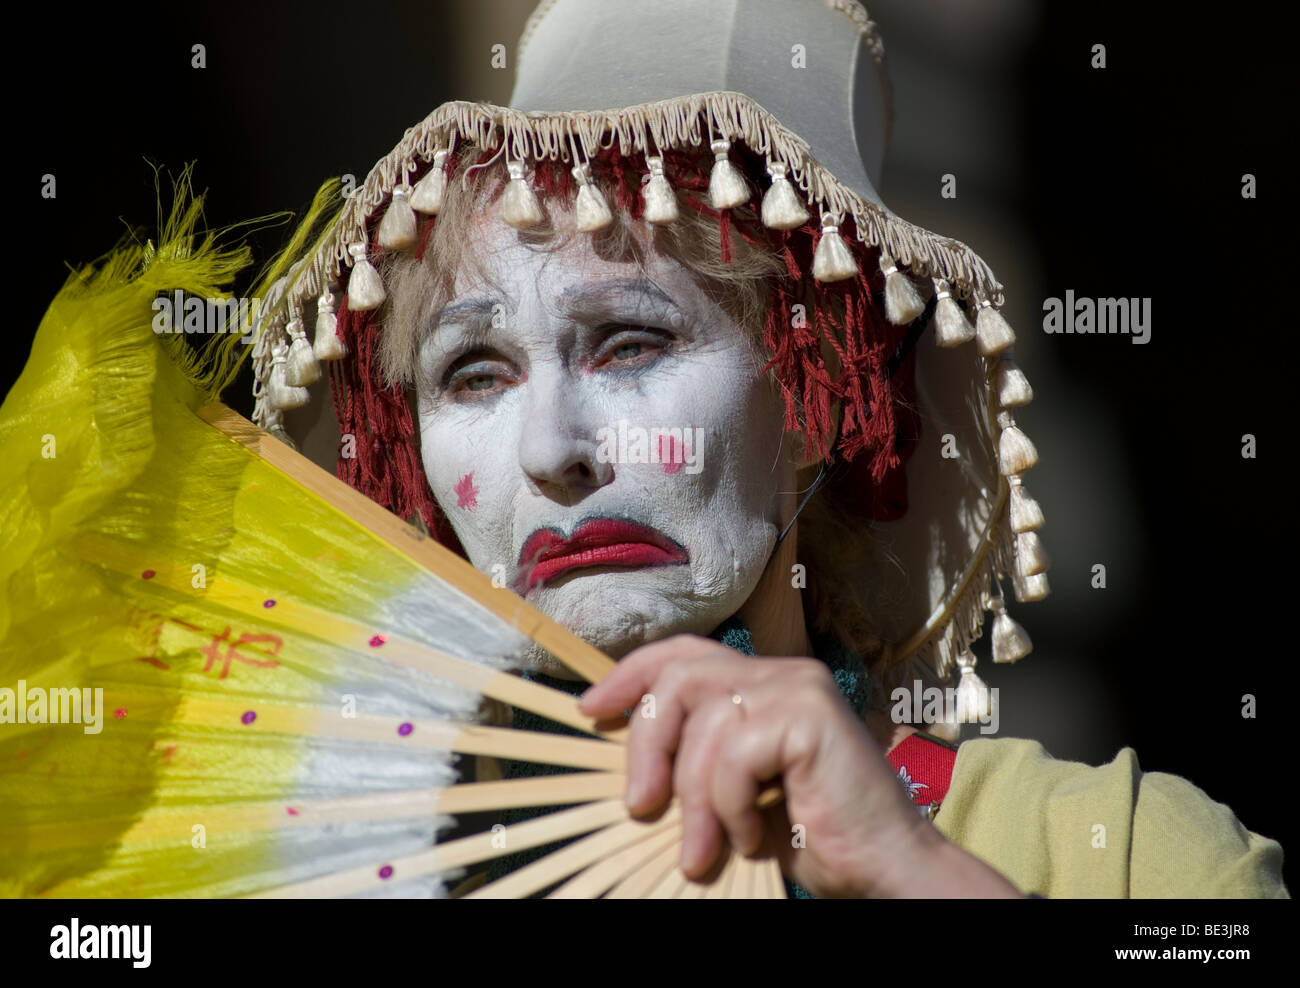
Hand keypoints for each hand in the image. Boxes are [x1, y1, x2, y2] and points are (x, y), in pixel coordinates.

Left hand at [578, 633, 1024, 897]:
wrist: (882, 867)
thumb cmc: (810, 836)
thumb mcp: (734, 792)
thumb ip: (697, 760)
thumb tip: (628, 764)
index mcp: (763, 683)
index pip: (682, 652)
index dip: (631, 673)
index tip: (592, 710)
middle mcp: (781, 674)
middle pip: (679, 677)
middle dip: (647, 742)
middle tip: (639, 805)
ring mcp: (798, 689)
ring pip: (704, 723)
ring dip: (694, 799)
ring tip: (704, 850)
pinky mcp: (810, 716)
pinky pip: (734, 754)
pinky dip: (730, 805)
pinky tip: (751, 836)